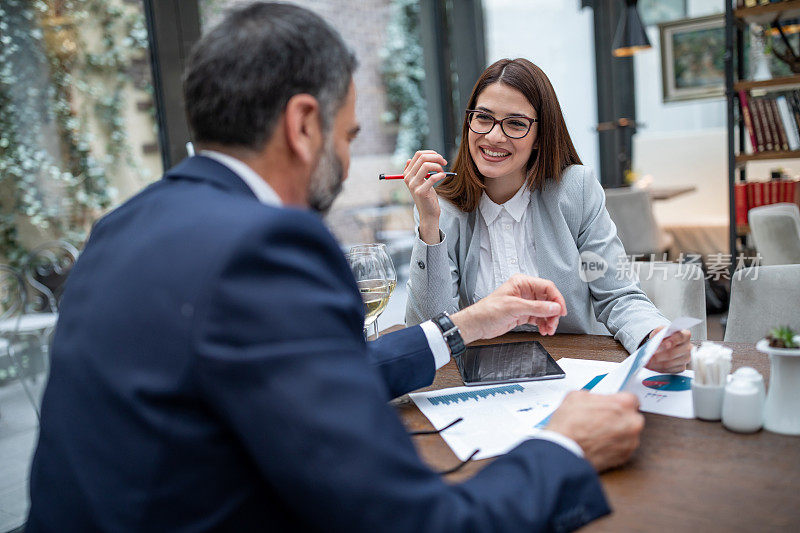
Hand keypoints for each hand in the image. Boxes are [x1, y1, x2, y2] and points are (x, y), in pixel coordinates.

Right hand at [403, 150, 449, 243]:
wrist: (428, 213)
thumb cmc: (427, 195)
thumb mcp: (419, 181)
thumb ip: (416, 170)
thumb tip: (409, 159)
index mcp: (407, 173)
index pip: (418, 154)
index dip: (431, 153)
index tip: (440, 159)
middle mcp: (408, 178)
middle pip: (422, 158)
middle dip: (436, 157)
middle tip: (444, 163)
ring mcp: (413, 185)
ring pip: (426, 165)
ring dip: (438, 166)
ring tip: (443, 171)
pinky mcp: (421, 192)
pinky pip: (432, 178)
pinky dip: (440, 175)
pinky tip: (443, 176)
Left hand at [450, 274, 566, 343]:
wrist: (477, 324)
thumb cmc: (488, 311)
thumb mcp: (514, 307)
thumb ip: (536, 307)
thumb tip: (554, 307)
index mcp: (522, 283)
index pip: (547, 287)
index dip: (557, 298)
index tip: (561, 310)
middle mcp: (524, 291)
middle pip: (548, 299)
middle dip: (553, 312)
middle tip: (554, 323)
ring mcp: (524, 303)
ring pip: (545, 310)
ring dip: (549, 320)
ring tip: (549, 329)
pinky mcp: (523, 314)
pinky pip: (539, 318)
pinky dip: (543, 324)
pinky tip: (544, 330)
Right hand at [546, 390, 643, 471]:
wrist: (564, 449)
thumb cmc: (570, 425)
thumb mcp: (577, 396)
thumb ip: (594, 396)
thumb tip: (593, 398)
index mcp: (624, 403)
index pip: (632, 398)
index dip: (618, 402)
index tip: (612, 405)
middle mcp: (632, 423)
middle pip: (632, 417)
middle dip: (620, 418)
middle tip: (603, 419)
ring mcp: (630, 442)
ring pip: (629, 434)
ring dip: (618, 433)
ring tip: (599, 433)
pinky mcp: (625, 457)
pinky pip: (623, 448)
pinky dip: (614, 446)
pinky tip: (599, 443)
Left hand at [645, 327, 691, 372]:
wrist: (666, 344)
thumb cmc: (665, 337)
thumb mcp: (661, 330)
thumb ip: (659, 332)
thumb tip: (655, 337)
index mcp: (685, 335)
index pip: (680, 337)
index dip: (672, 341)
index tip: (664, 344)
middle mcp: (688, 347)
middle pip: (672, 353)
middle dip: (658, 356)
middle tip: (648, 356)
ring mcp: (686, 358)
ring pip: (669, 363)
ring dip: (656, 364)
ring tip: (646, 362)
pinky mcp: (681, 367)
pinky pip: (669, 370)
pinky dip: (658, 368)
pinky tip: (651, 365)